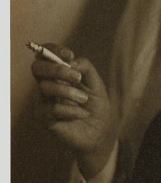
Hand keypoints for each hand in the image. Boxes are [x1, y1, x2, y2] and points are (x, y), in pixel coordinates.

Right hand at [31, 43, 118, 179]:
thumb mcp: (96, 83)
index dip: (52, 50)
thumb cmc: (96, 106)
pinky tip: (81, 114)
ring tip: (84, 100)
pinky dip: (70, 110)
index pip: (45, 56)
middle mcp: (47, 85)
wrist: (100, 132)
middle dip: (57, 69)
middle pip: (37, 68)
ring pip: (45, 87)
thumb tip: (71, 62)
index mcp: (58, 74)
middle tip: (77, 77)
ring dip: (69, 92)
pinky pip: (52, 109)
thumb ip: (85, 68)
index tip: (69, 54)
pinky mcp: (44, 118)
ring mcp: (43, 101)